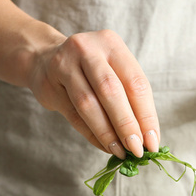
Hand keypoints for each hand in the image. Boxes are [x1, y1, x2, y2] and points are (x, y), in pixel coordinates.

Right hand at [26, 29, 159, 158]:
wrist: (42, 59)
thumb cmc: (89, 70)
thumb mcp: (112, 70)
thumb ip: (129, 98)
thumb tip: (147, 138)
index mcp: (111, 44)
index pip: (135, 82)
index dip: (146, 115)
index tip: (153, 142)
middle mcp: (88, 49)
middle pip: (111, 91)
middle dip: (127, 125)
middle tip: (137, 150)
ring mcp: (64, 64)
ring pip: (89, 104)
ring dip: (108, 133)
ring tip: (121, 152)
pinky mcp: (49, 84)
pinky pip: (74, 115)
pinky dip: (92, 134)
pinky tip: (104, 146)